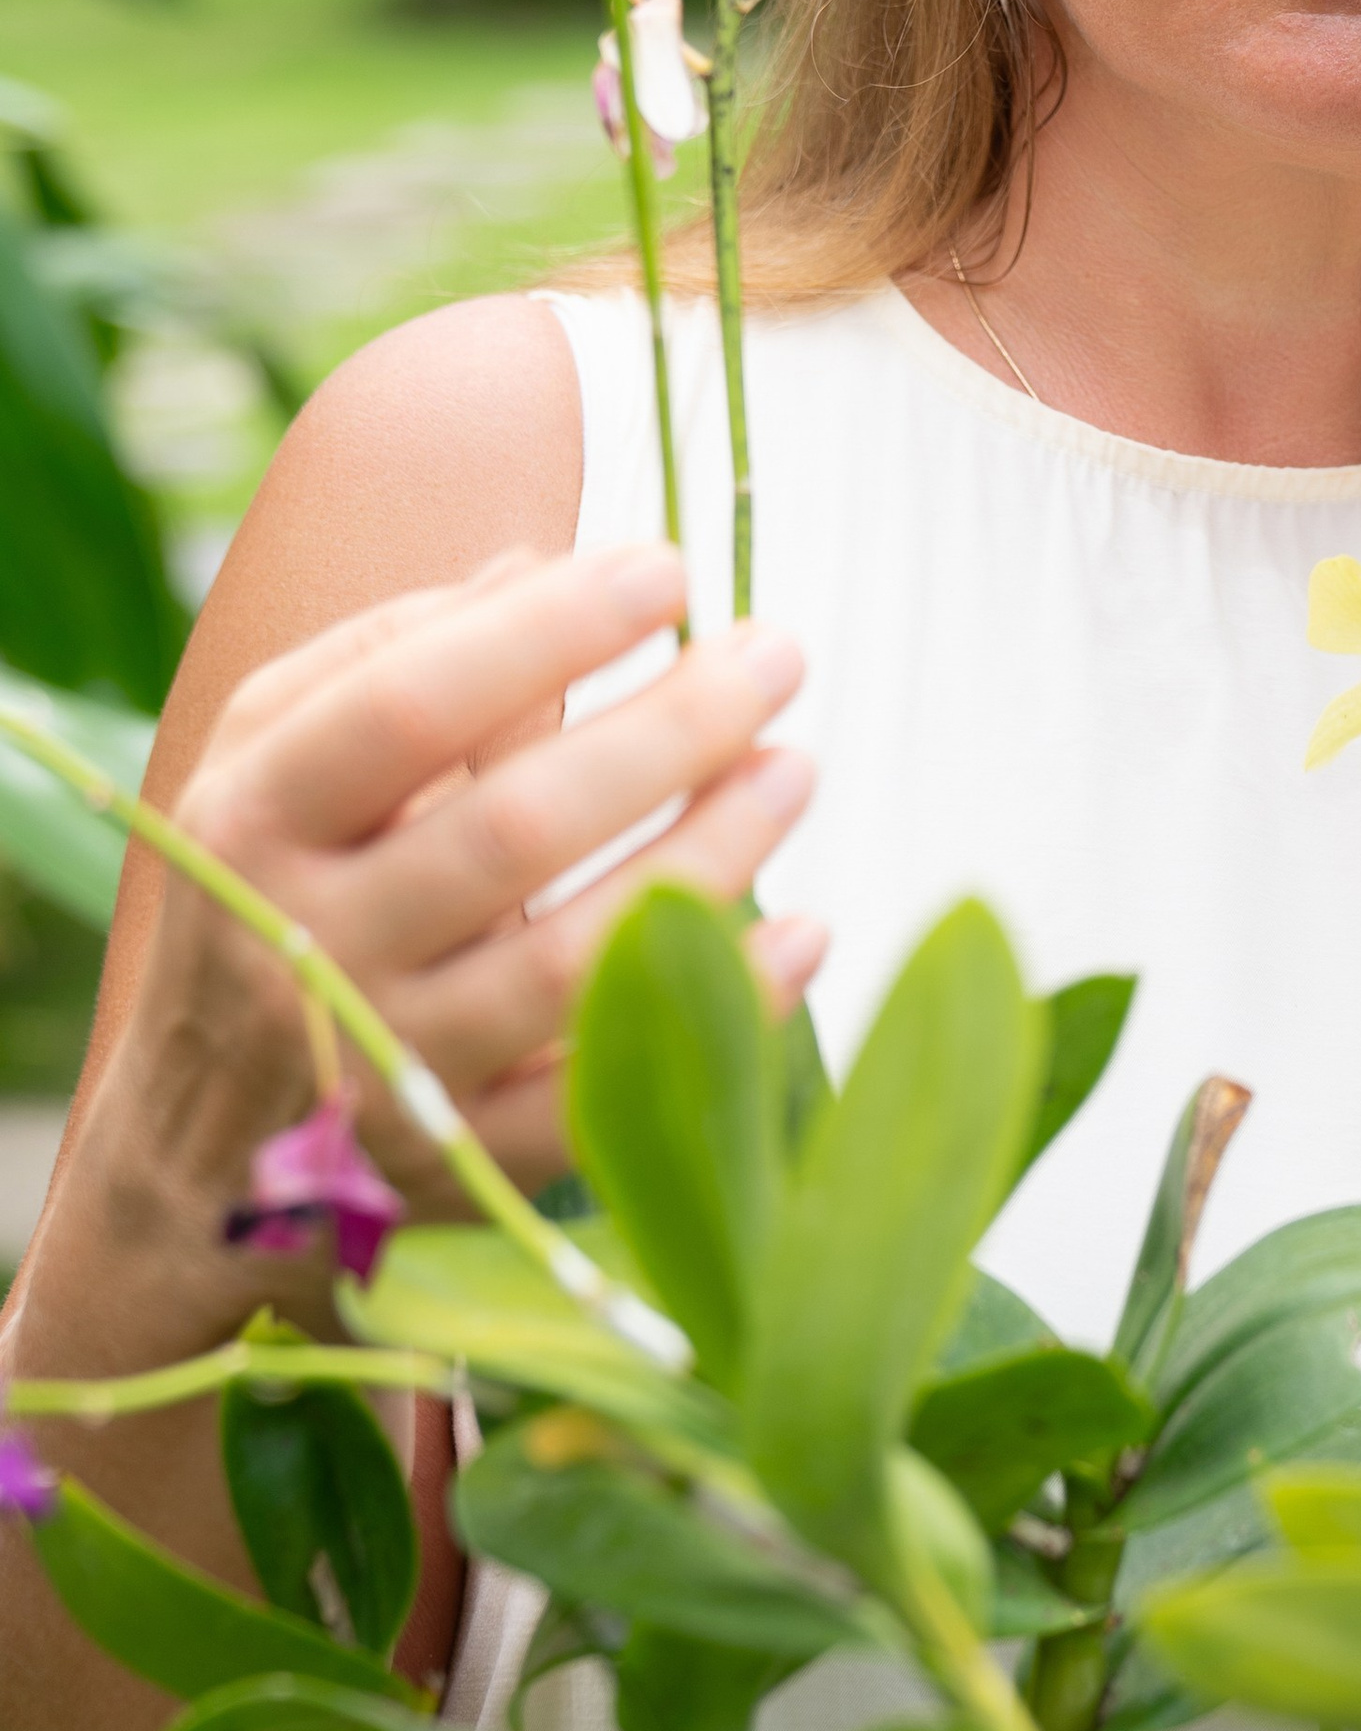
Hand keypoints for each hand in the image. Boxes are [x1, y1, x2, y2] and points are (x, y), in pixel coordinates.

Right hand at [89, 542, 820, 1330]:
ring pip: (571, 965)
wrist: (188, 1148)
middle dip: (670, 732)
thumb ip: (389, 651)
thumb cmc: (260, 888)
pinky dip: (716, 1015)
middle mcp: (310, 950)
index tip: (672, 570)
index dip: (549, 631)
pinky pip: (605, 1098)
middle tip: (778, 655)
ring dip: (710, 858)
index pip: (411, 708)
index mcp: (257, 818)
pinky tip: (802, 933)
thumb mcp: (272, 753)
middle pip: (515, 832)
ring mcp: (386, 1071)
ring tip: (794, 767)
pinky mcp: (456, 1168)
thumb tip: (542, 562)